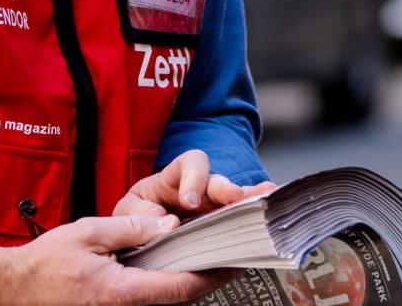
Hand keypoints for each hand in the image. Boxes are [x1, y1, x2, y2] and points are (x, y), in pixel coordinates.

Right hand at [6, 213, 235, 305]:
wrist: (16, 290)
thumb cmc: (47, 263)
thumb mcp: (89, 233)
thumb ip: (132, 229)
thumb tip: (169, 224)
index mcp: (124, 293)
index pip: (180, 287)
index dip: (210, 275)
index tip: (232, 262)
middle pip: (177, 299)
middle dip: (203, 278)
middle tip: (224, 256)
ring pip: (164, 303)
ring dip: (184, 283)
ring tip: (202, 258)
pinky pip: (147, 302)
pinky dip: (163, 287)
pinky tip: (167, 269)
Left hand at [113, 149, 276, 217]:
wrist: (140, 238)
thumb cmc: (136, 216)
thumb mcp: (129, 211)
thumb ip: (140, 213)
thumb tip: (167, 222)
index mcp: (173, 180)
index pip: (189, 163)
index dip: (193, 178)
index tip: (189, 202)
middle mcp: (200, 190)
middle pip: (218, 181)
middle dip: (226, 188)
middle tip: (234, 198)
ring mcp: (214, 210)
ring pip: (234, 200)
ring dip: (249, 200)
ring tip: (268, 197)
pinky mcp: (224, 230)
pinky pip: (241, 222)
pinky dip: (255, 217)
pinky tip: (272, 209)